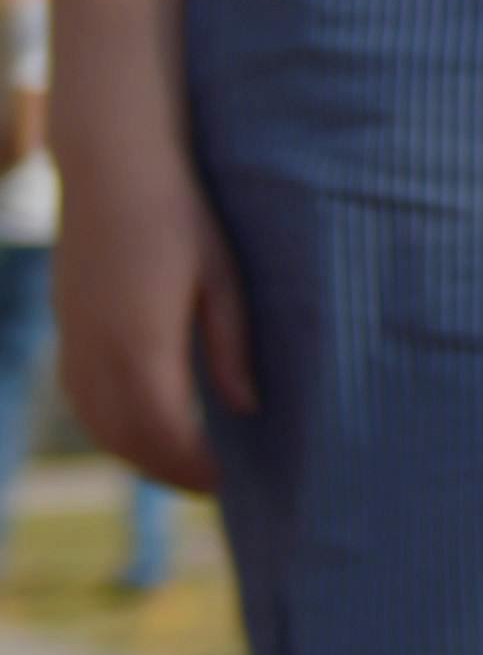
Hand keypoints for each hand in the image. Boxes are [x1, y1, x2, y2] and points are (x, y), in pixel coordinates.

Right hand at [52, 155, 256, 492]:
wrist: (113, 168)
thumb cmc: (182, 215)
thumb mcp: (223, 278)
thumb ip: (231, 347)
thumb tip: (246, 409)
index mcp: (141, 342)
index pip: (163, 431)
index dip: (193, 467)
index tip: (227, 484)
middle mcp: (97, 350)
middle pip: (127, 439)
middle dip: (168, 471)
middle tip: (212, 487)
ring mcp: (73, 339)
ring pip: (96, 424)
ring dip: (136, 454)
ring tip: (181, 466)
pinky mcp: (65, 327)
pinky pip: (79, 398)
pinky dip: (108, 427)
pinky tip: (137, 428)